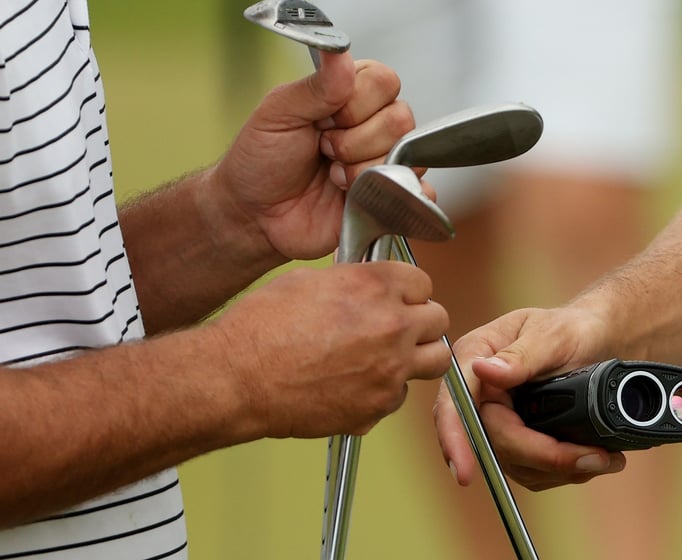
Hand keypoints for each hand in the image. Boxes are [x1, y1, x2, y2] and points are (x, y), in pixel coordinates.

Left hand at [207, 52, 416, 261]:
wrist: (256, 215)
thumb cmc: (261, 160)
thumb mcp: (279, 113)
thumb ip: (316, 85)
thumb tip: (341, 52)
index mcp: (351, 94)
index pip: (385, 80)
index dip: (356, 103)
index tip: (322, 120)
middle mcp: (375, 123)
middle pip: (401, 118)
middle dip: (353, 141)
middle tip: (323, 150)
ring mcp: (386, 159)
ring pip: (406, 154)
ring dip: (359, 170)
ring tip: (332, 176)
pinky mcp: (392, 195)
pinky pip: (420, 190)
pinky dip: (387, 194)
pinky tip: (352, 195)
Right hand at [212, 261, 450, 437]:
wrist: (236, 379)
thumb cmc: (260, 328)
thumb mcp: (309, 282)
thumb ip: (353, 282)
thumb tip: (367, 287)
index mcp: (376, 287)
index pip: (423, 283)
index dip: (408, 291)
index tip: (399, 299)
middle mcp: (392, 326)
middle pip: (438, 319)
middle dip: (420, 321)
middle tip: (399, 328)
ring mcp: (390, 368)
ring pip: (435, 359)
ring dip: (418, 356)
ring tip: (391, 357)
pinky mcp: (378, 405)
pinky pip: (400, 394)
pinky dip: (385, 390)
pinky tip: (357, 384)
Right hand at [433, 306, 625, 490]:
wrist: (596, 342)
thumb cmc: (572, 329)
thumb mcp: (552, 334)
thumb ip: (521, 355)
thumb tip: (484, 371)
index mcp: (474, 358)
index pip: (456, 404)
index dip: (456, 440)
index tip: (465, 473)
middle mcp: (479, 395)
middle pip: (494, 443)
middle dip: (543, 456)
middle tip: (595, 456)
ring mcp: (498, 422)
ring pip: (515, 463)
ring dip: (560, 468)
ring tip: (604, 456)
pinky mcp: (517, 443)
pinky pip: (531, 470)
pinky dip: (563, 471)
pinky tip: (591, 458)